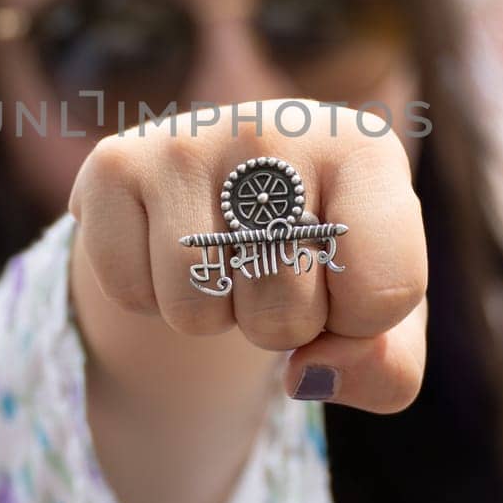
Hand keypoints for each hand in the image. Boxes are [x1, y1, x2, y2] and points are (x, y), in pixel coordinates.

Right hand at [68, 99, 427, 412]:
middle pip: (284, 313)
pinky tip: (169, 247)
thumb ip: (387, 369)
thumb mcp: (378, 315)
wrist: (222, 189)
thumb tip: (306, 376)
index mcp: (365, 149)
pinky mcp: (115, 162)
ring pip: (196, 311)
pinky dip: (148, 299)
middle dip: (281, 325)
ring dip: (212, 316)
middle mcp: (277, 127)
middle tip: (273, 272)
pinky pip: (130, 294)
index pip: (383, 292)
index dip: (360, 324)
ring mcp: (189, 139)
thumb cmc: (318, 254)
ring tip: (224, 258)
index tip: (346, 286)